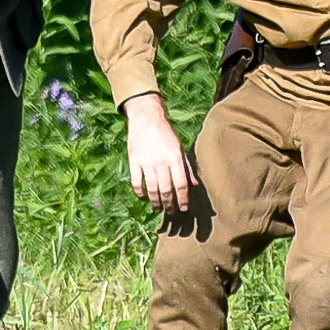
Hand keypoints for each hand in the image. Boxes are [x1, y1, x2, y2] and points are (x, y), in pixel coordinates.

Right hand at [124, 94, 198, 213]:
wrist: (147, 117)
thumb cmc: (166, 134)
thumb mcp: (180, 148)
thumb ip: (187, 167)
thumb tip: (195, 185)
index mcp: (175, 158)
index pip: (181, 185)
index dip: (183, 199)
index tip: (184, 209)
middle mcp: (161, 162)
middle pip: (166, 190)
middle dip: (170, 204)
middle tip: (171, 211)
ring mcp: (146, 162)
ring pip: (152, 189)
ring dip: (156, 202)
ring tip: (158, 208)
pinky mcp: (134, 161)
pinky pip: (137, 182)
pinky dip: (140, 193)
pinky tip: (143, 198)